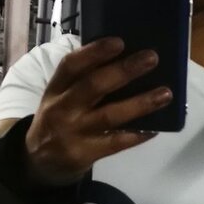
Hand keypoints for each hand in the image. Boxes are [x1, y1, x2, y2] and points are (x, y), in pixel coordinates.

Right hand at [24, 38, 171, 186]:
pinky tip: (154, 128)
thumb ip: (80, 81)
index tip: (119, 42)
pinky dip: (136, 135)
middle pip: (93, 86)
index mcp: (55, 89)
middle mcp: (61, 109)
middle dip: (124, 71)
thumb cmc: (57, 120)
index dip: (94, 52)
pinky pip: (115, 142)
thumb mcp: (58, 98)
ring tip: (165, 94)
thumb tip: (124, 60)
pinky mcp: (83, 154)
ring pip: (110, 115)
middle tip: (152, 58)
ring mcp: (72, 133)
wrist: (38, 162)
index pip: (71, 66)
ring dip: (140, 103)